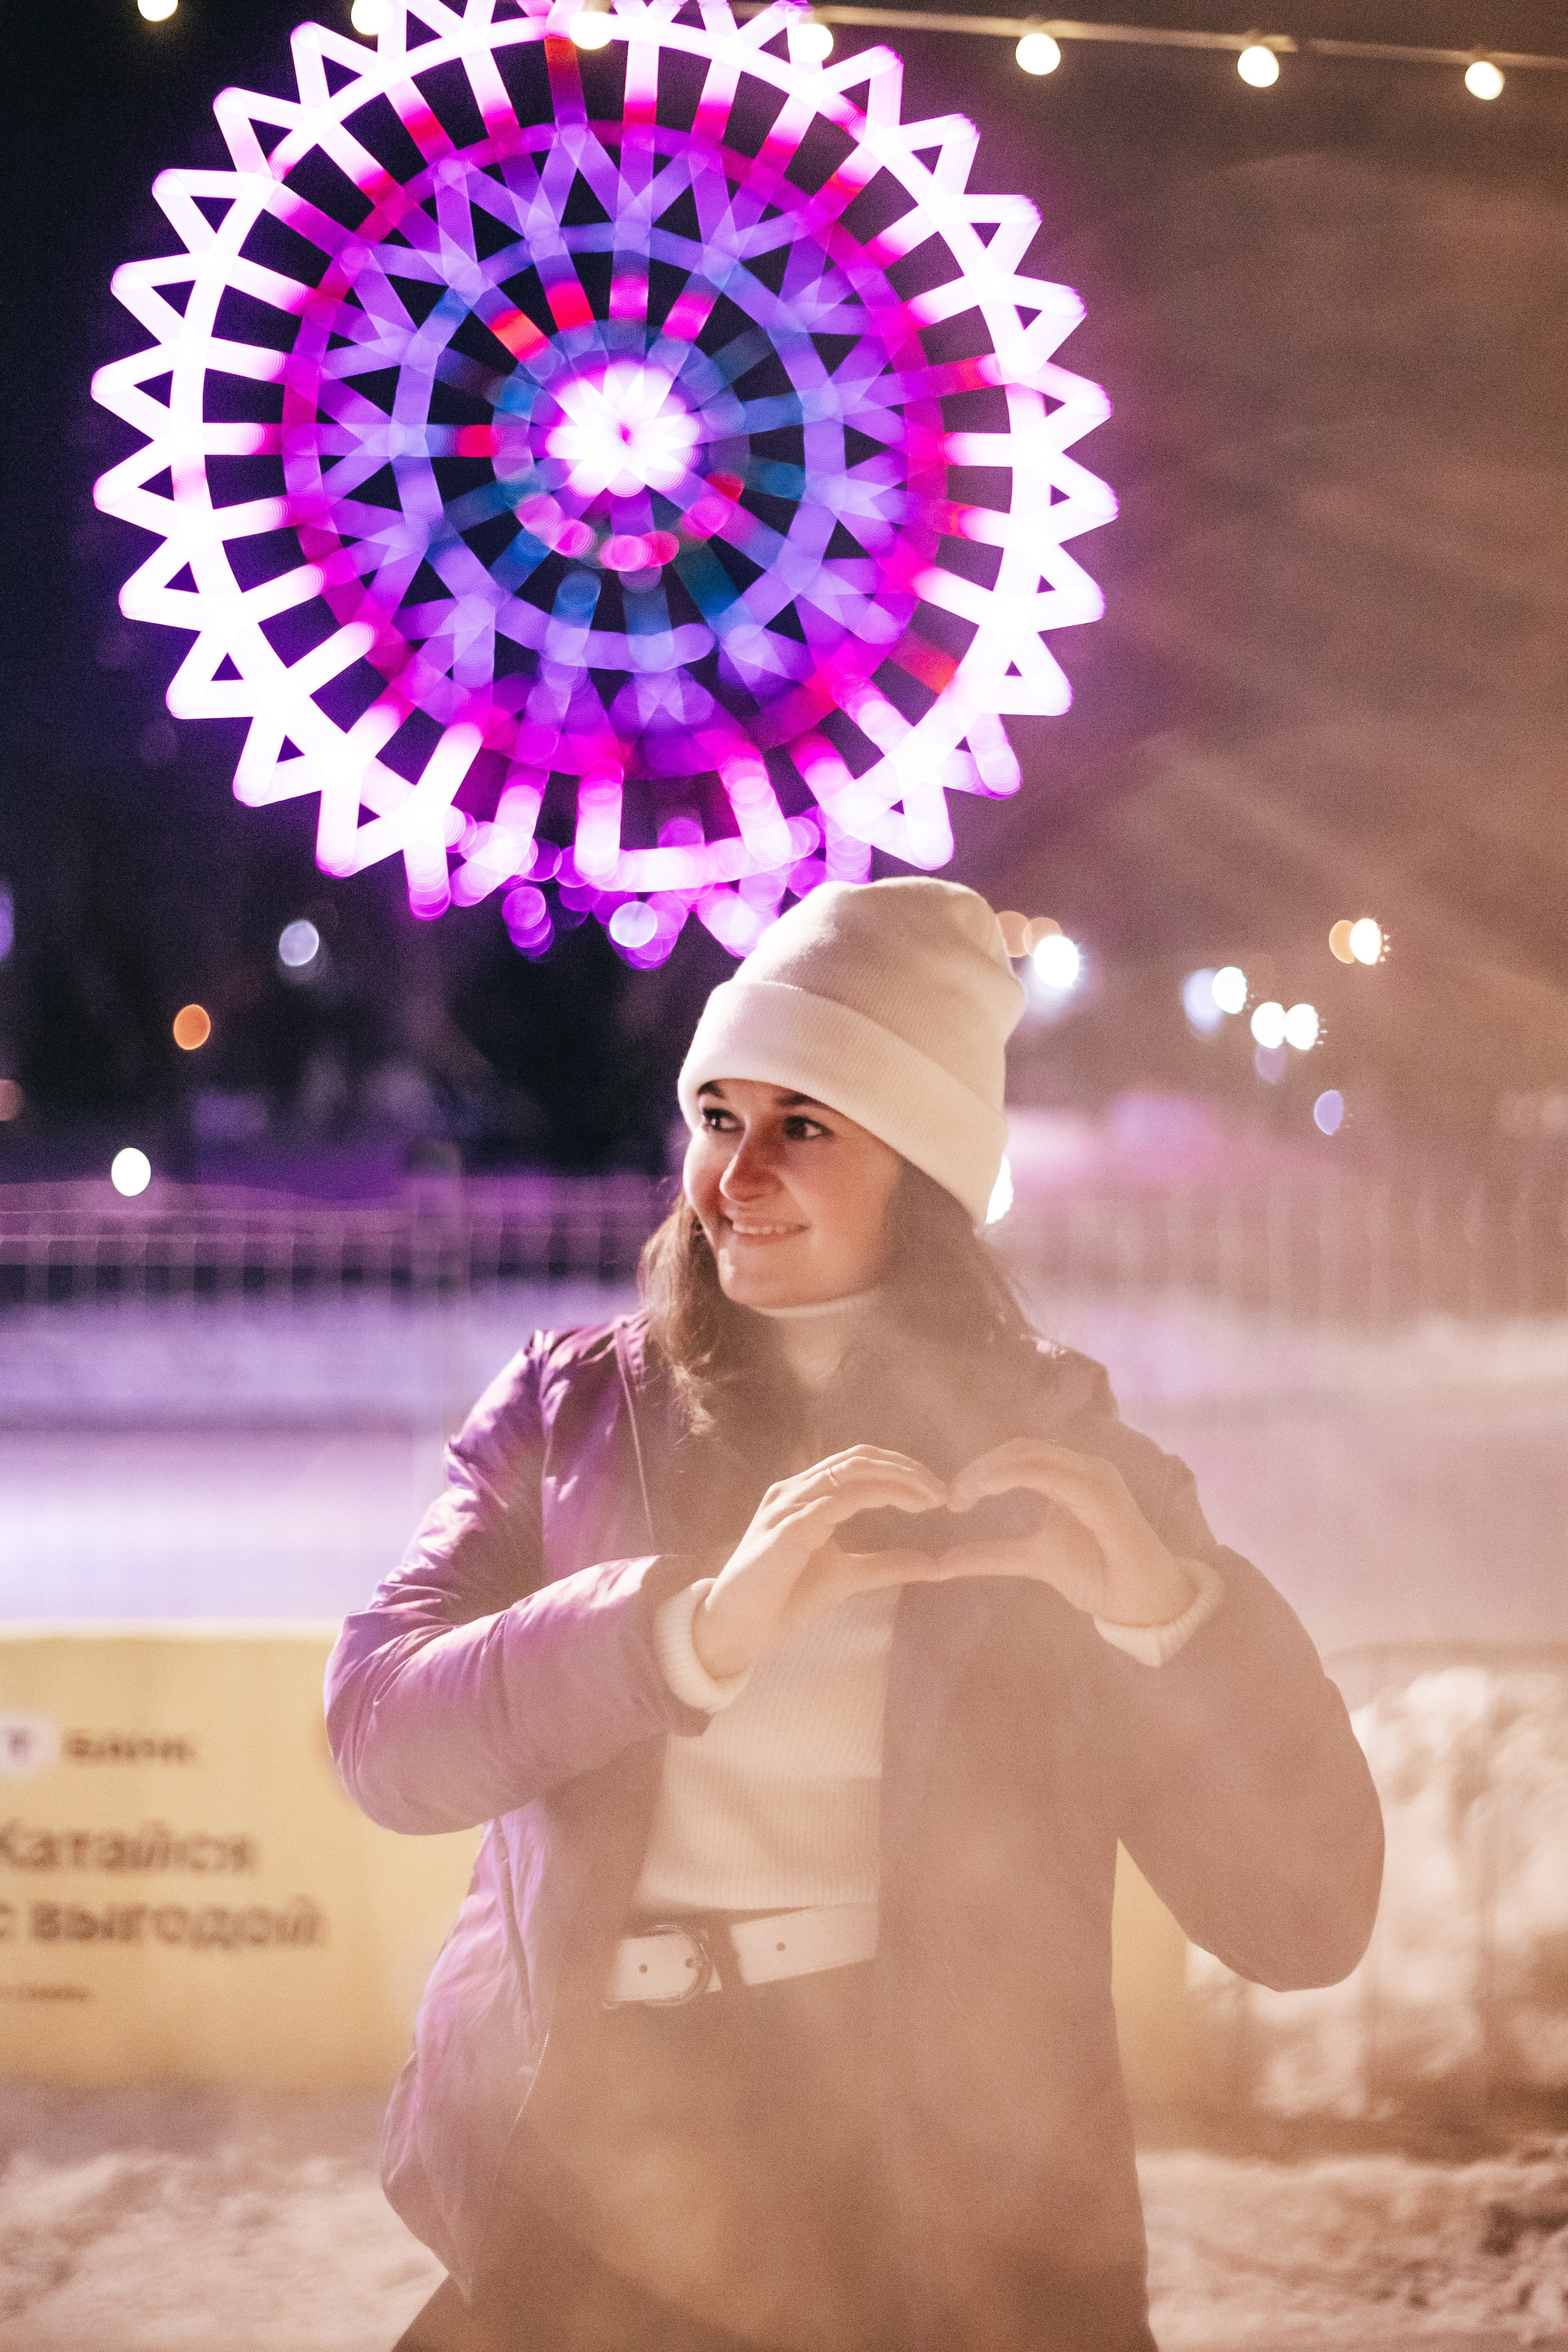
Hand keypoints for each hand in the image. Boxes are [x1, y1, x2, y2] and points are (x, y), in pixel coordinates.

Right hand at [693, 1447, 947, 1679]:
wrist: (738, 1628)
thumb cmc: (784, 1599)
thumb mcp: (846, 1577)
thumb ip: (884, 1565)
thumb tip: (934, 1564)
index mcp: (804, 1494)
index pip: (857, 1462)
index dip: (899, 1468)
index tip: (935, 1490)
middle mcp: (794, 1490)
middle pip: (857, 1458)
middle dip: (905, 1468)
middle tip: (941, 1490)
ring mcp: (789, 1505)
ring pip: (851, 1472)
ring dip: (898, 1480)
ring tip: (930, 1497)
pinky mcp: (788, 1528)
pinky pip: (839, 1501)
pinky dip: (880, 1497)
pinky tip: (907, 1507)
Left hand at [943, 1438, 1196, 1628]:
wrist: (1143, 1605)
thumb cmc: (1098, 1575)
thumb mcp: (1033, 1560)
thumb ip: (992, 1555)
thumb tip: (941, 1563)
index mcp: (1068, 1476)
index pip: (1018, 1455)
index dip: (981, 1469)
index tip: (952, 1497)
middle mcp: (1083, 1469)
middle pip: (1021, 1449)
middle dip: (981, 1468)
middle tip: (953, 1496)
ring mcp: (1097, 1479)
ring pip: (1034, 1456)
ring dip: (992, 1470)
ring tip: (962, 1495)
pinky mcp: (1106, 1498)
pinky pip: (1058, 1476)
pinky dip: (1016, 1476)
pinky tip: (987, 1490)